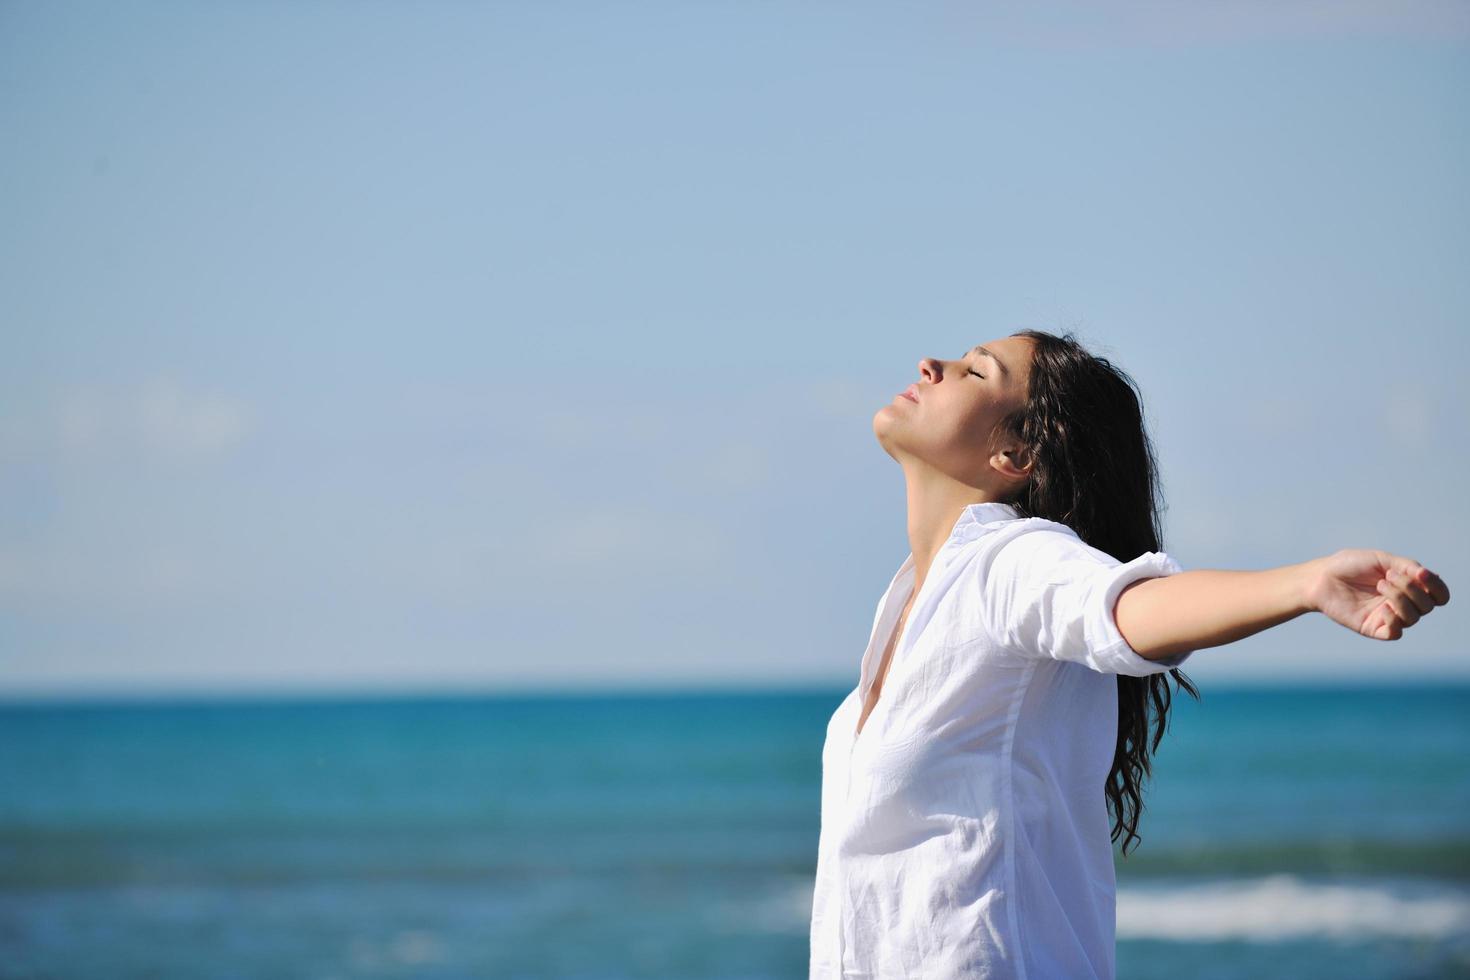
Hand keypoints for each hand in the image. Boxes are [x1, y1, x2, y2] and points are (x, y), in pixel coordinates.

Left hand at [1305, 549, 1449, 639]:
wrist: (1321, 577)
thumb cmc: (1349, 566)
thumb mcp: (1381, 559)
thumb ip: (1406, 566)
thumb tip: (1426, 575)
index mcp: (1407, 586)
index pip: (1438, 594)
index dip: (1437, 587)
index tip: (1421, 574)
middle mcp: (1401, 603)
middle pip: (1428, 605)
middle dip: (1412, 588)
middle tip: (1388, 576)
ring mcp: (1388, 616)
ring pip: (1414, 617)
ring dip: (1401, 598)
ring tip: (1380, 585)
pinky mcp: (1373, 628)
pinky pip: (1396, 632)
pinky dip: (1395, 620)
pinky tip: (1382, 608)